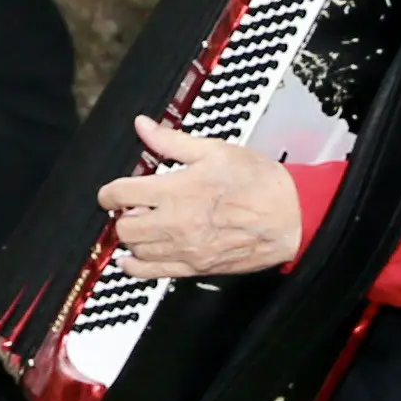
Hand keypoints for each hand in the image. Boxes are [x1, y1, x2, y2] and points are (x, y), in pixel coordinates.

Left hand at [97, 118, 302, 277]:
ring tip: (141, 225)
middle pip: (124, 226)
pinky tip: (133, 259)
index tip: (111, 193)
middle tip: (132, 207)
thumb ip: (173, 141)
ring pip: (135, 250)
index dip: (109, 192)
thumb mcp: (215, 150)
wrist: (291, 217)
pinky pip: (152, 274)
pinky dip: (136, 267)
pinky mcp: (195, 267)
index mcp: (177, 190)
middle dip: (121, 215)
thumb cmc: (259, 183)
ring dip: (131, 238)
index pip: (122, 194)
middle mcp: (176, 223)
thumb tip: (145, 127)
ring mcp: (185, 249)